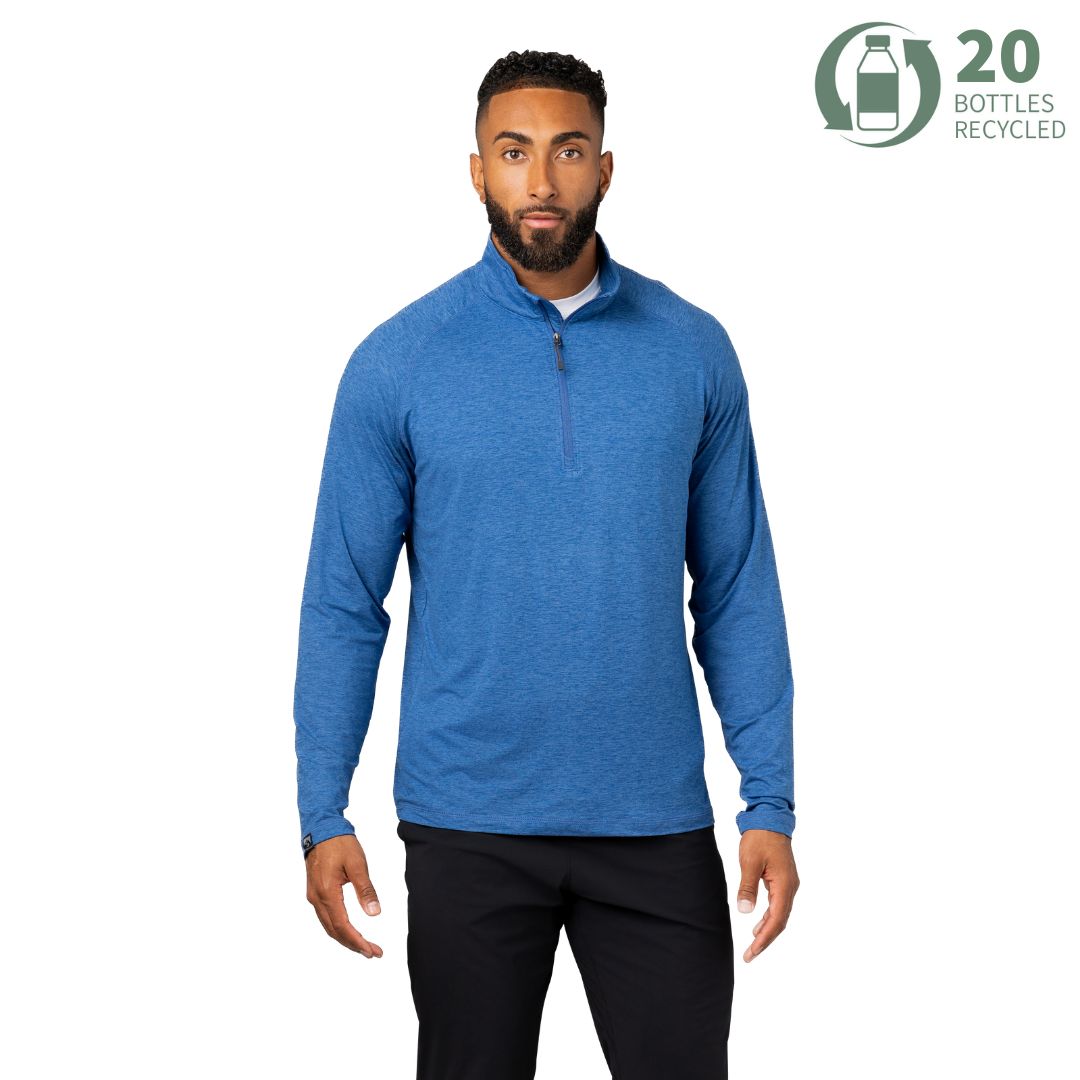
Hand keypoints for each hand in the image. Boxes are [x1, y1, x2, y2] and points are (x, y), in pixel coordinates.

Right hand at [305, 834, 384, 957]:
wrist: (321, 828)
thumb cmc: (339, 843)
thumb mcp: (357, 864)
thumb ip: (366, 890)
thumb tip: (374, 913)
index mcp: (327, 893)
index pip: (343, 926)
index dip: (358, 941)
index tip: (372, 951)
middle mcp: (317, 898)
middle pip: (334, 931)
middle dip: (353, 944)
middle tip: (373, 953)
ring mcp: (314, 896)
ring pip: (329, 926)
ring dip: (345, 938)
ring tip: (364, 946)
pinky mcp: (315, 891)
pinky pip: (326, 917)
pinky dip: (338, 928)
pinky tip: (349, 930)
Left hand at [735, 828, 798, 962]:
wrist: (770, 818)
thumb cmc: (759, 838)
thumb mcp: (749, 861)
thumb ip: (747, 887)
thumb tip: (745, 912)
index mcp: (784, 885)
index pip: (776, 920)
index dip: (764, 939)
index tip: (752, 952)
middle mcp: (790, 888)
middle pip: (780, 921)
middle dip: (766, 940)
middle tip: (750, 955)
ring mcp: (788, 884)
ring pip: (780, 914)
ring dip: (767, 930)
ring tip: (753, 944)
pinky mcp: (784, 880)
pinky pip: (778, 905)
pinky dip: (769, 917)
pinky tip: (758, 924)